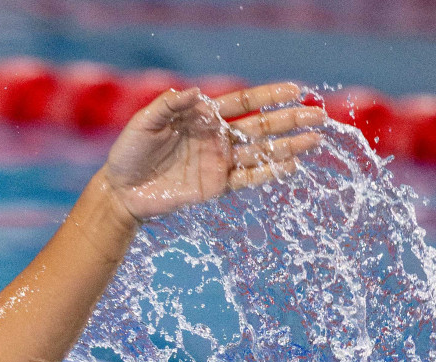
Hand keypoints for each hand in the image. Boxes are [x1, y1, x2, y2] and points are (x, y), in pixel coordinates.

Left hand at [101, 81, 325, 223]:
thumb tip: (193, 93)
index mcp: (204, 118)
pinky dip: (269, 173)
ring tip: (316, 139)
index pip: (243, 103)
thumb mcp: (143, 124)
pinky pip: (247, 179)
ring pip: (260, 152)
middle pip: (261, 127)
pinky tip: (292, 166)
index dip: (269, 96)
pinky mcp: (215, 186)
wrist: (121, 190)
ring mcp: (219, 162)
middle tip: (319, 116)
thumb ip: (167, 106)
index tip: (295, 91)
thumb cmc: (129, 152)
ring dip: (288, 146)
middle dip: (290, 121)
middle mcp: (217, 137)